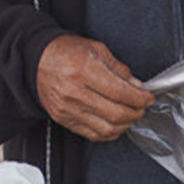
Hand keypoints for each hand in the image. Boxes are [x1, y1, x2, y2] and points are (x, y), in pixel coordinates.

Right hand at [36, 35, 153, 141]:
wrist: (36, 61)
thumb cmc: (64, 51)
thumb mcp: (96, 49)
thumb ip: (118, 68)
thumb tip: (136, 86)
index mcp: (84, 70)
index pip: (121, 92)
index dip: (140, 98)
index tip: (147, 97)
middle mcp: (75, 91)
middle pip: (116, 113)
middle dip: (136, 112)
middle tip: (141, 106)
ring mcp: (68, 108)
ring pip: (106, 128)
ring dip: (124, 125)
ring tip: (130, 115)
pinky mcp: (63, 118)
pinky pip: (92, 134)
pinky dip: (109, 133)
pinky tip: (115, 124)